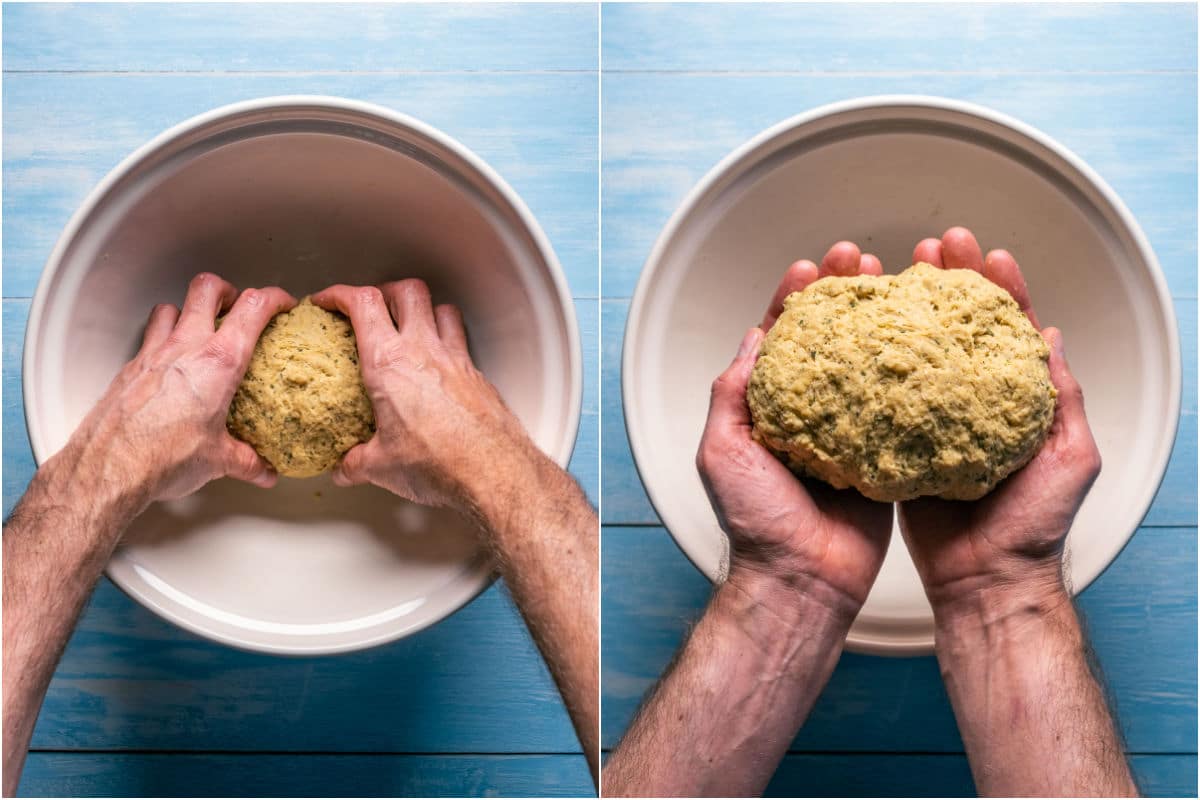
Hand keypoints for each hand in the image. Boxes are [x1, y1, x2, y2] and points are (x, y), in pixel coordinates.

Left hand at [57, 273, 295, 509]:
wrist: (110, 468)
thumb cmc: (164, 457)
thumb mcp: (218, 460)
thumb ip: (246, 461)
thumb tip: (264, 471)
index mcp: (219, 362)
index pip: (253, 309)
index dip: (274, 298)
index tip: (284, 304)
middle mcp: (186, 348)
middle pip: (207, 288)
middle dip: (227, 290)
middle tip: (237, 306)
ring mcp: (154, 354)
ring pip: (172, 307)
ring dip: (189, 310)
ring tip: (199, 328)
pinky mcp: (131, 369)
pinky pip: (149, 339)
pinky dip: (163, 340)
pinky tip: (169, 364)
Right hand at [311, 280, 536, 513]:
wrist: (493, 473)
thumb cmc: (439, 464)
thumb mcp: (382, 467)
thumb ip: (356, 462)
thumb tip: (344, 467)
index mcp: (389, 364)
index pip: (363, 305)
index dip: (339, 294)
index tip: (327, 302)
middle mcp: (424, 351)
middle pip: (407, 291)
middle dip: (385, 291)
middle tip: (372, 308)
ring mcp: (455, 359)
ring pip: (441, 308)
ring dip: (422, 310)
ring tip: (410, 324)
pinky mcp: (477, 375)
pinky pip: (461, 341)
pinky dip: (447, 339)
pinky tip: (439, 362)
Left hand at [696, 242, 892, 613]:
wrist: (803, 581)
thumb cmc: (757, 525)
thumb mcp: (723, 450)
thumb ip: (733, 393)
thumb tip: (754, 339)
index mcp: (771, 410)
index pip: (783, 340)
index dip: (796, 300)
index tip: (810, 266)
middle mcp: (812, 415)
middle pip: (831, 342)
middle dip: (845, 296)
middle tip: (863, 260)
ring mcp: (850, 433)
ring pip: (869, 366)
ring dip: (883, 323)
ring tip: (901, 283)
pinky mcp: (885, 455)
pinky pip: (901, 407)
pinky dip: (913, 373)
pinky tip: (929, 340)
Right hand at [899, 227, 1101, 613]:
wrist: (984, 580)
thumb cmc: (1032, 528)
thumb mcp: (1071, 458)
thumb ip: (1062, 400)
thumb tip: (1049, 341)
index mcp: (1016, 401)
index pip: (1008, 330)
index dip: (999, 289)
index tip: (986, 255)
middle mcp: (972, 402)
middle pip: (958, 330)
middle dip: (948, 283)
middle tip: (933, 248)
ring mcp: (934, 420)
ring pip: (919, 354)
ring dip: (907, 312)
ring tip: (890, 275)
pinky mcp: (900, 443)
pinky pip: (886, 395)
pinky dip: (875, 363)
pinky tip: (862, 335)